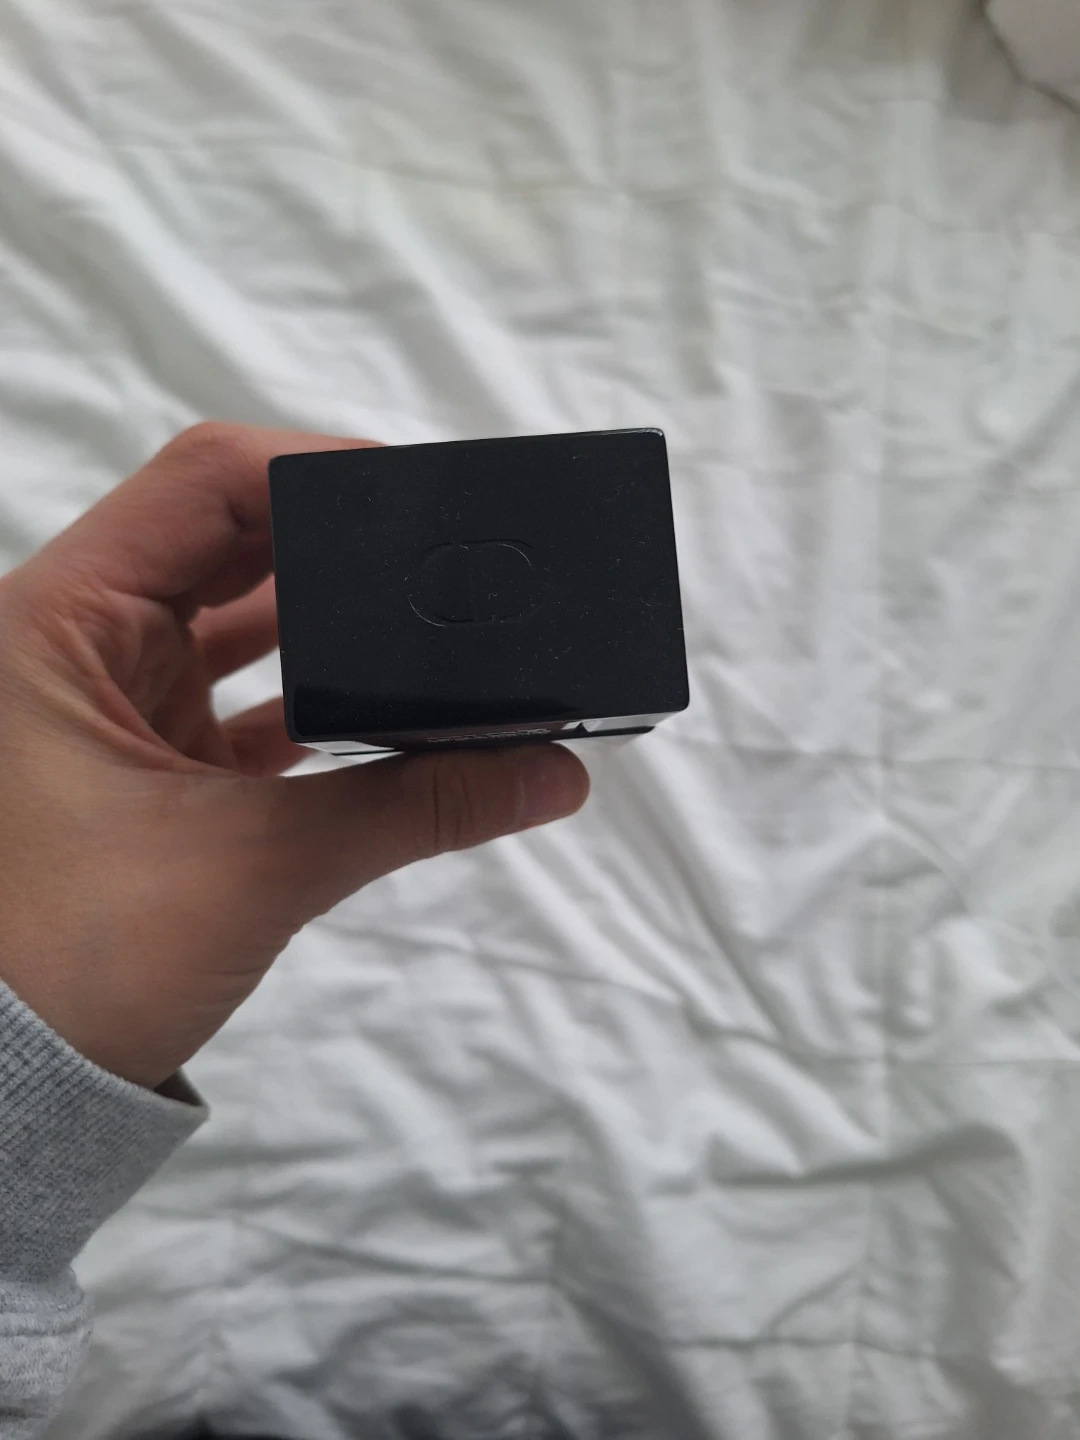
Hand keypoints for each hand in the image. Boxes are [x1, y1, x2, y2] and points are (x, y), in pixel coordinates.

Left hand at [0, 423, 588, 1088]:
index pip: (205, 482)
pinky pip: (250, 699)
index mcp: (59, 621)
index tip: (430, 499)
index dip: (320, 469)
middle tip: (451, 558)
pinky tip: (396, 716)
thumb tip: (552, 770)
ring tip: (439, 633)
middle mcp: (77, 640)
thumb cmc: (67, 967)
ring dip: (339, 629)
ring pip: (245, 620)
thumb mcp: (253, 868)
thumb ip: (414, 806)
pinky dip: (323, 704)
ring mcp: (112, 700)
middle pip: (235, 539)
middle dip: (348, 549)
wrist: (3, 1095)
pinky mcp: (148, 760)